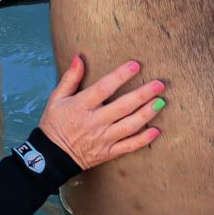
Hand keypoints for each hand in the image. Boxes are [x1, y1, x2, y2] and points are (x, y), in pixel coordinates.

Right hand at [39, 55, 164, 169]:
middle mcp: (95, 122)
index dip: (120, 76)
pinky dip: (143, 140)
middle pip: (122, 106)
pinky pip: (128, 146)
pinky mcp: (108, 152)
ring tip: (161, 102)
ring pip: (129, 126)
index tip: (135, 65)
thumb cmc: (55, 123)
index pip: (104, 88)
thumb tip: (78, 57)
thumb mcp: (57, 98)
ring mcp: (103, 138)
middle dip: (142, 94)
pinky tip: (156, 131)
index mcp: (82, 106)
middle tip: (159, 84)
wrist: (52, 157)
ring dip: (147, 114)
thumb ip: (70, 78)